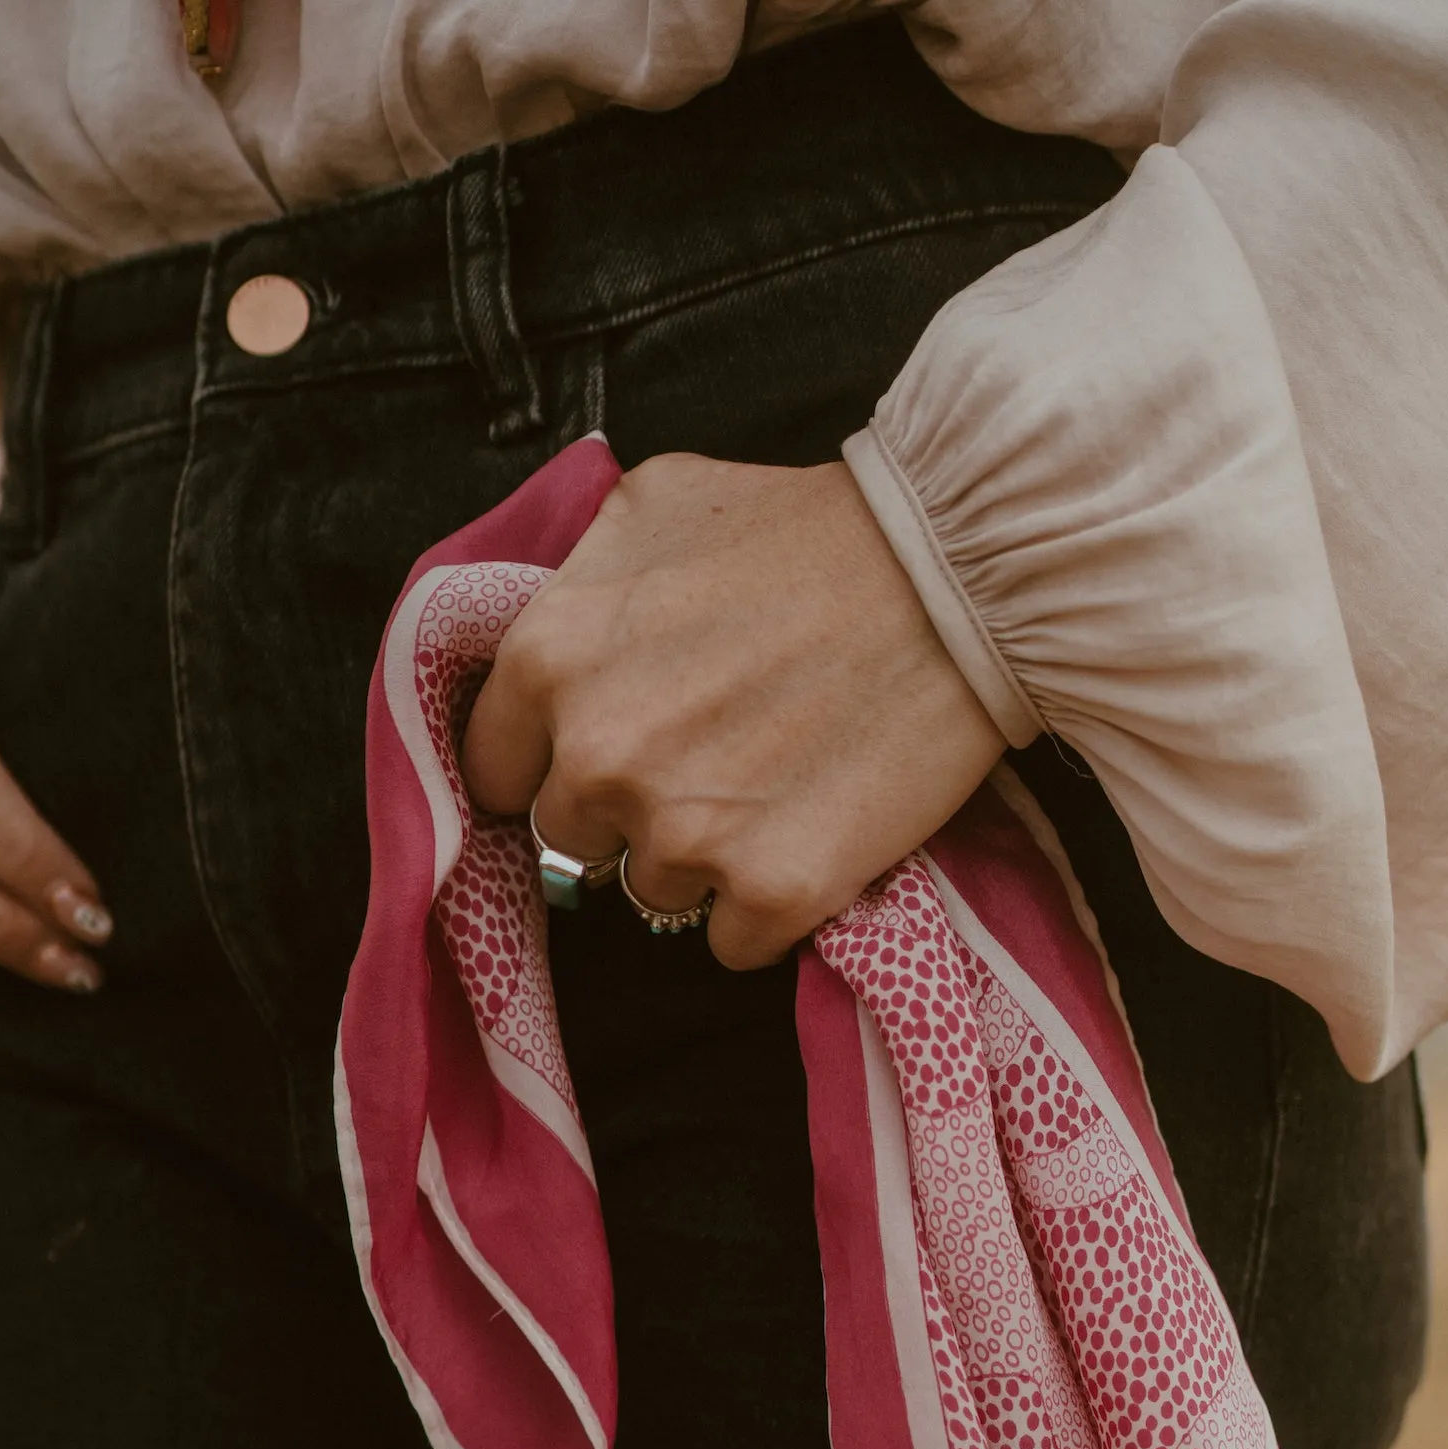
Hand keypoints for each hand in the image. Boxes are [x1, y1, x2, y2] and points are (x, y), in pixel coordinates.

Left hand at [460, 455, 1007, 968]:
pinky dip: (767, 904)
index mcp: (549, 661)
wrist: (953, 574)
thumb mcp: (655, 507)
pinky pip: (732, 940)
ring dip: (701, 858)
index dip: (546, 765)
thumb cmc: (805, 529)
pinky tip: (810, 833)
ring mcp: (682, 836)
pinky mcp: (771, 893)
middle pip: (573, 841)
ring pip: (653, 893)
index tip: (601, 756)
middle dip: (627, 811)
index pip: (494, 772)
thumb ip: (577, 582)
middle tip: (709, 760)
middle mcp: (599, 758)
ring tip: (773, 786)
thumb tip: (548, 636)